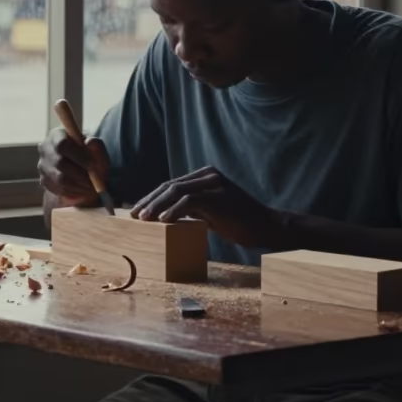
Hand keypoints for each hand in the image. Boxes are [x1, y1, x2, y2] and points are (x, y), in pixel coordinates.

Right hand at [38, 127, 110, 207]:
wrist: (81, 173)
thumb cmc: (90, 157)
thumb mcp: (97, 150)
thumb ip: (96, 146)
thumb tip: (89, 142)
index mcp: (57, 135)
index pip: (62, 144)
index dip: (78, 155)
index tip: (93, 166)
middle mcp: (45, 149)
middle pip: (60, 163)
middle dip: (80, 174)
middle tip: (94, 182)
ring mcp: (42, 165)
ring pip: (60, 179)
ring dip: (79, 185)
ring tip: (92, 187)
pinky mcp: (44, 181)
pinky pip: (59, 189)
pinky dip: (74, 192)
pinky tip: (82, 190)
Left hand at [131, 166, 281, 247]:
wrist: (267, 226)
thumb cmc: (240, 223)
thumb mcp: (211, 213)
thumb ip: (192, 209)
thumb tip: (167, 216)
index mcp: (206, 176)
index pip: (172, 184)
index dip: (152, 197)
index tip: (138, 211)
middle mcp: (208, 175)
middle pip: (170, 185)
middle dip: (149, 201)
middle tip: (134, 215)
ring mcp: (214, 184)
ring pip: (176, 191)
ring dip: (157, 205)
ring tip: (144, 219)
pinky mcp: (219, 197)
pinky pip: (190, 201)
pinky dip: (174, 211)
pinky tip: (163, 221)